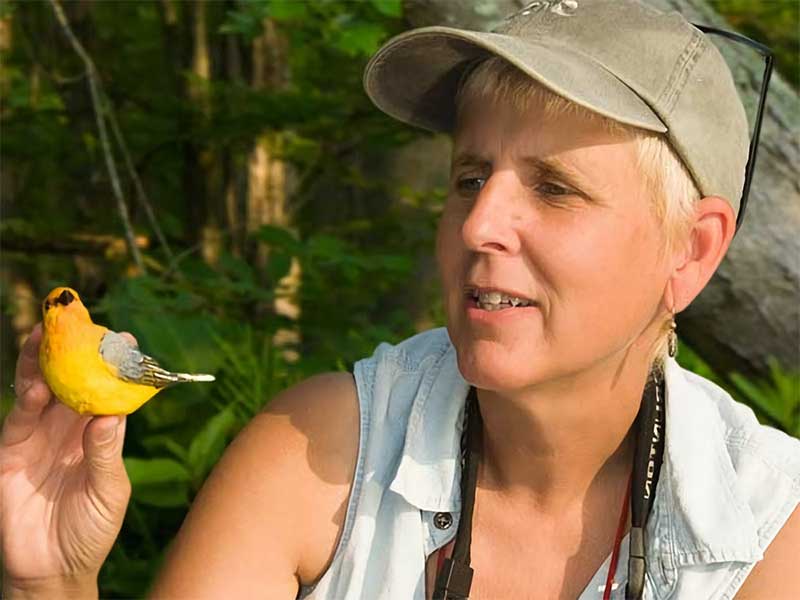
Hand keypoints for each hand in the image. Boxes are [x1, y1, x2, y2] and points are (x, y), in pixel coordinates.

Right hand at [1, 324, 131, 593]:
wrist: (53, 570)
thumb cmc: (91, 530)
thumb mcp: (109, 490)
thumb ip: (106, 453)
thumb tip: (111, 414)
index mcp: (97, 434)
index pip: (105, 390)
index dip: (112, 364)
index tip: (123, 337)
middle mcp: (67, 430)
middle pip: (69, 381)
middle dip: (70, 351)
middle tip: (75, 319)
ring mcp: (37, 440)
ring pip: (38, 392)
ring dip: (40, 364)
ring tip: (44, 335)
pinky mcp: (10, 455)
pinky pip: (18, 422)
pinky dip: (25, 402)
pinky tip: (34, 385)